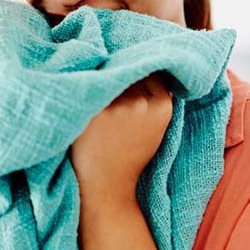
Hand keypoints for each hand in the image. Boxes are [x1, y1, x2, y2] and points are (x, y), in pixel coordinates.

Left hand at [69, 71, 173, 200]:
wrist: (105, 185)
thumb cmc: (127, 154)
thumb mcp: (154, 127)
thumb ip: (153, 98)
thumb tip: (145, 64)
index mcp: (163, 107)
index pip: (152, 72)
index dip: (139, 73)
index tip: (130, 79)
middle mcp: (143, 103)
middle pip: (130, 73)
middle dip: (121, 78)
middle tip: (112, 98)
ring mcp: (119, 106)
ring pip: (110, 79)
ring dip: (103, 85)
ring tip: (100, 110)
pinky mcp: (96, 111)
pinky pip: (92, 89)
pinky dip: (88, 96)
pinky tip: (87, 111)